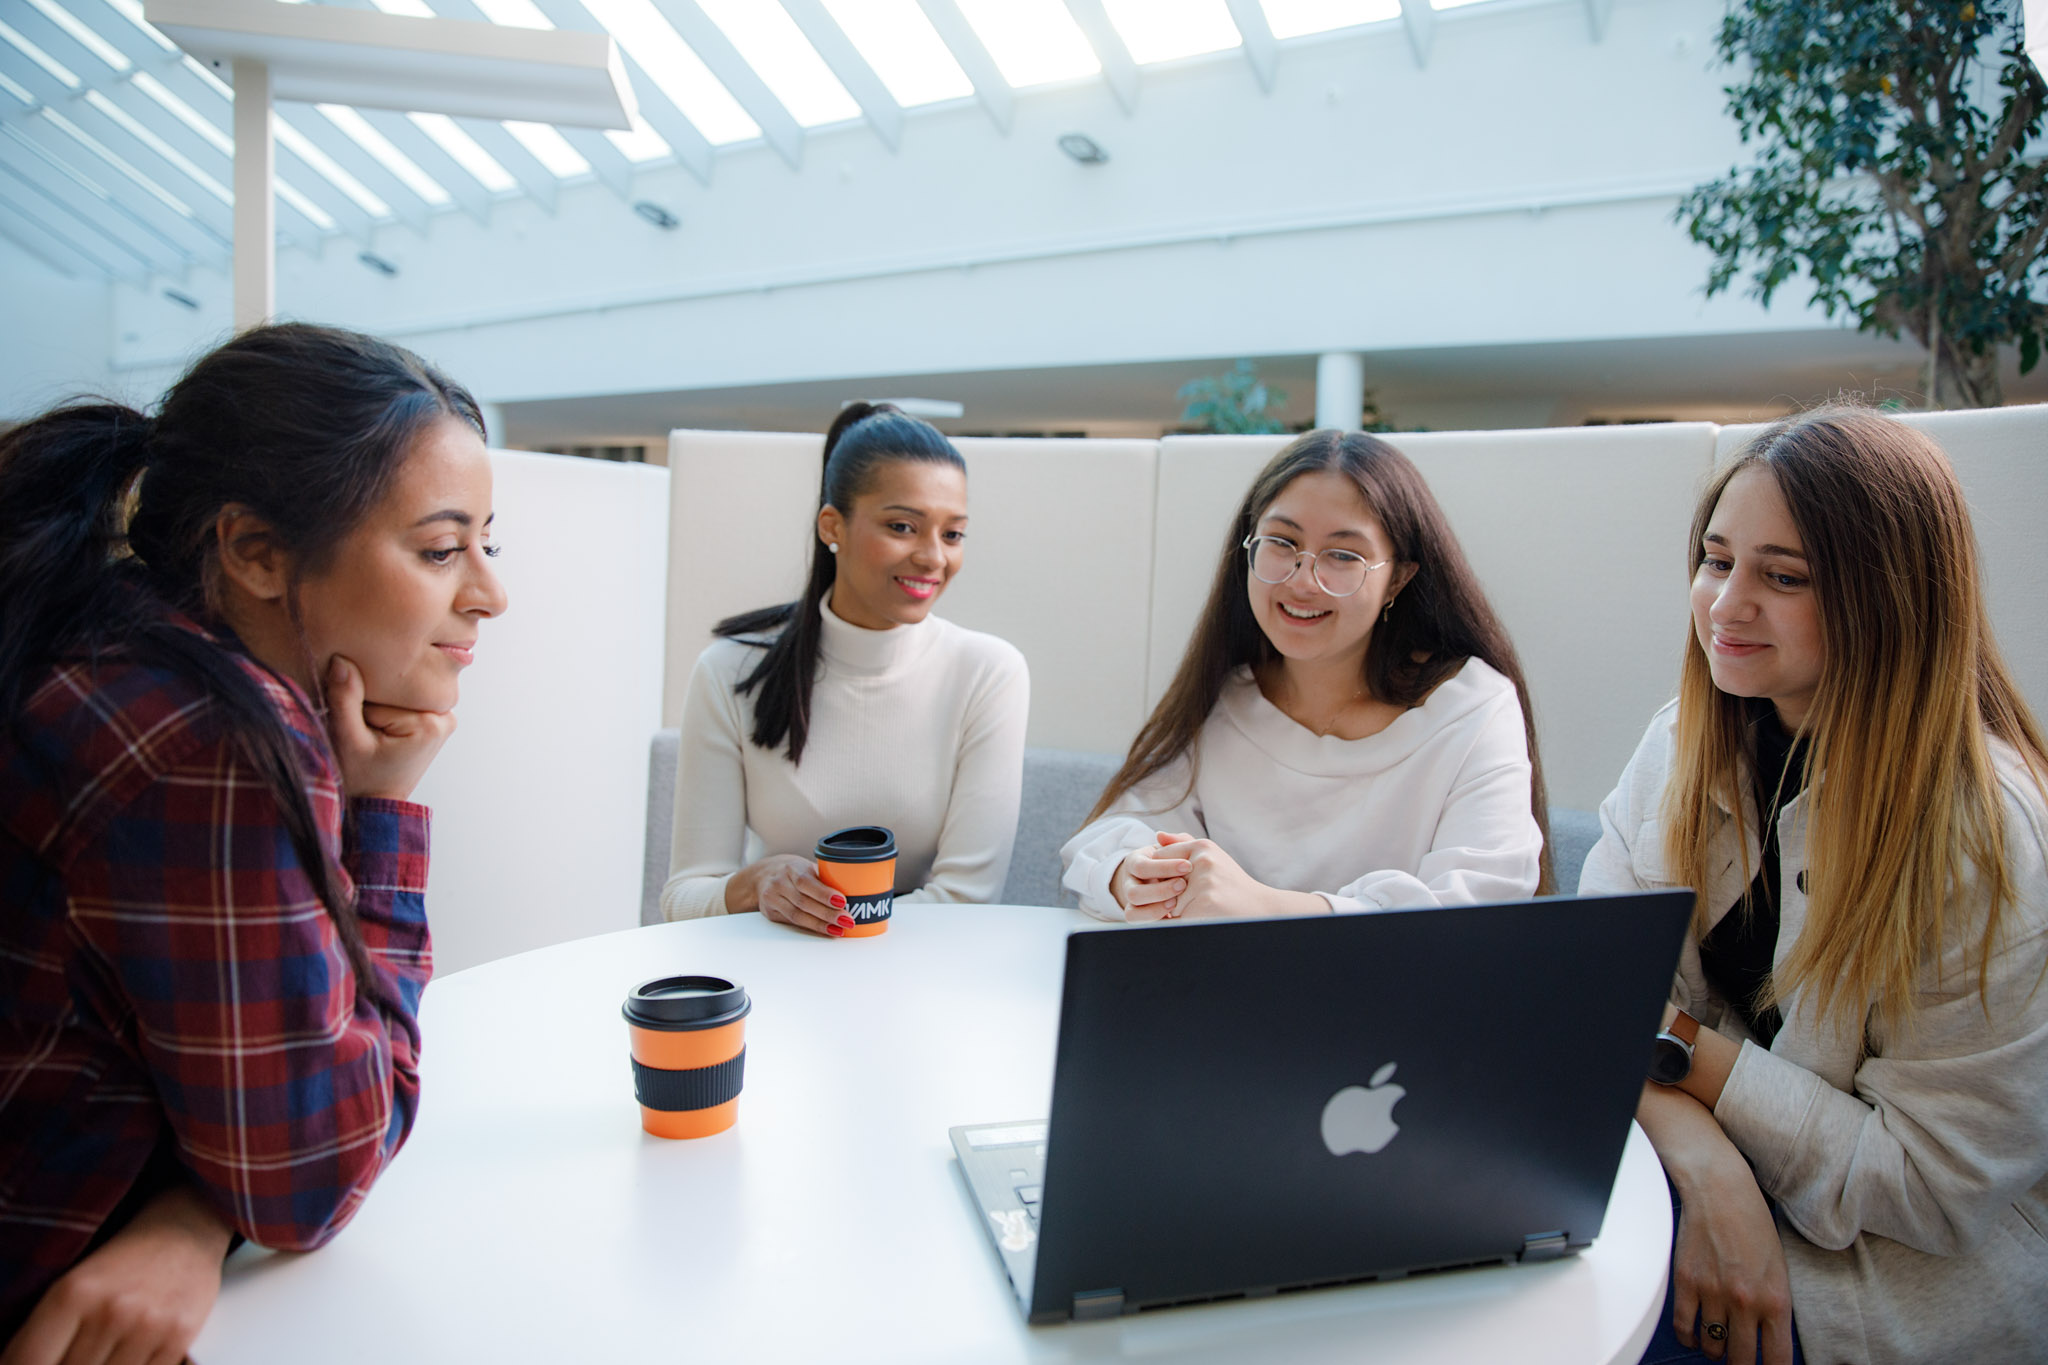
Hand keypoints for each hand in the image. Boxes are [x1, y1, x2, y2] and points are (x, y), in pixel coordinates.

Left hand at [1, 1183, 230, 1364]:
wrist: (184, 1232)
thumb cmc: (119, 1264)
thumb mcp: (70, 1288)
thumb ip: (42, 1336)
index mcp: (71, 1293)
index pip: (27, 1363)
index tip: (39, 1360)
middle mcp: (110, 1310)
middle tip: (80, 1350)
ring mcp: (147, 1326)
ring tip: (105, 1350)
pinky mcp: (180, 1337)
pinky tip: (128, 1354)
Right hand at [324, 656, 454, 801]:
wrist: (374, 799)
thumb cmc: (362, 778)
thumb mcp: (347, 741)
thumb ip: (344, 700)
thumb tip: (342, 660)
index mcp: (428, 722)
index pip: (384, 688)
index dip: (359, 700)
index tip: (353, 722)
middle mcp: (443, 715)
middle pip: (395, 686)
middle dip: (370, 700)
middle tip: (360, 727)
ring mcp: (441, 715)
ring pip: (397, 690)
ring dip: (377, 702)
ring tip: (368, 728)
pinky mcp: (433, 716)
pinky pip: (403, 697)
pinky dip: (385, 706)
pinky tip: (377, 723)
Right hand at [728, 855, 852, 936]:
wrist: (764, 875)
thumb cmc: (794, 871)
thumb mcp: (807, 867)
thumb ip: (825, 877)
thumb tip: (854, 890)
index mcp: (792, 868)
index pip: (806, 882)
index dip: (824, 893)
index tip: (842, 902)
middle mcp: (779, 882)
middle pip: (803, 902)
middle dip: (827, 914)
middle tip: (847, 920)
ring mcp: (772, 898)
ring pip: (797, 915)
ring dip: (820, 925)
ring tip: (839, 929)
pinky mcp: (771, 912)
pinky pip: (792, 922)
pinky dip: (811, 928)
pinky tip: (826, 930)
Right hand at [1108, 839, 1190, 919]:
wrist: (1167, 878)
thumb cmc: (1172, 861)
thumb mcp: (1173, 849)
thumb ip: (1174, 841)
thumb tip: (1161, 835)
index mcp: (1135, 863)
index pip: (1143, 867)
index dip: (1164, 867)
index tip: (1187, 865)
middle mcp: (1129, 884)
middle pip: (1134, 893)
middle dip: (1160, 891)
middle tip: (1183, 885)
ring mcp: (1132, 903)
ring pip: (1133, 912)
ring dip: (1156, 908)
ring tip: (1177, 902)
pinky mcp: (1137, 917)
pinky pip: (1138, 923)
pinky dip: (1155, 919)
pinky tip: (1173, 915)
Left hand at [1115, 833, 1323, 920]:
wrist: (1260, 908)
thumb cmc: (1231, 884)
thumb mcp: (1211, 858)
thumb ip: (1183, 845)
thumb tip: (1157, 836)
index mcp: (1203, 846)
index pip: (1159, 858)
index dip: (1160, 876)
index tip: (1173, 885)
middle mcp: (1203, 860)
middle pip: (1161, 881)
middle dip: (1168, 895)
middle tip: (1189, 899)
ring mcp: (1205, 882)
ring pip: (1168, 901)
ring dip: (1177, 911)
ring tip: (1201, 908)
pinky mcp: (1206, 904)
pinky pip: (1177, 916)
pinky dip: (1184, 922)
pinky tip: (1202, 918)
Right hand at [1671, 1163, 1795, 1364]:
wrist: (1721, 1191)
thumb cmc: (1753, 1224)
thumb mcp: (1779, 1269)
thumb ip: (1774, 1306)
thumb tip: (1767, 1339)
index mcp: (1776, 1300)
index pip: (1777, 1359)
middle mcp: (1745, 1302)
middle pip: (1741, 1360)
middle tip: (1740, 1360)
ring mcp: (1713, 1293)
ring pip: (1712, 1347)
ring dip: (1715, 1351)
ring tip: (1718, 1345)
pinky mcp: (1686, 1283)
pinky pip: (1684, 1327)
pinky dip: (1689, 1337)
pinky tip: (1695, 1334)